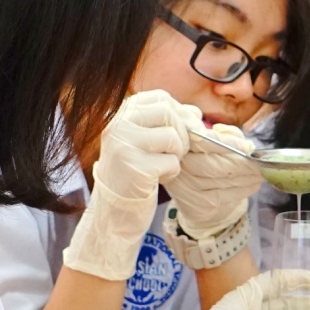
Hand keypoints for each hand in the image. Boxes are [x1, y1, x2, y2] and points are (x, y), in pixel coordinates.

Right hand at [62, 90, 189, 279]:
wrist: (113, 212)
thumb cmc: (134, 173)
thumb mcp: (145, 141)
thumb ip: (167, 122)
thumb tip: (196, 113)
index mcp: (119, 115)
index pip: (160, 97)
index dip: (180, 111)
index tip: (183, 128)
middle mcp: (117, 126)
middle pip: (169, 113)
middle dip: (182, 133)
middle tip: (177, 151)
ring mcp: (124, 146)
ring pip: (173, 137)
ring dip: (177, 154)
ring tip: (162, 166)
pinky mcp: (135, 168)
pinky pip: (172, 162)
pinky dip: (172, 173)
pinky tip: (156, 179)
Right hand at [166, 117, 262, 238]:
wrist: (196, 194)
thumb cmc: (208, 159)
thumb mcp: (215, 139)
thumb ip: (227, 134)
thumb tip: (242, 142)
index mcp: (181, 141)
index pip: (205, 142)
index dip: (229, 144)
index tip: (247, 147)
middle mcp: (178, 164)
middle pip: (215, 164)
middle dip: (243, 164)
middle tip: (260, 162)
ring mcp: (185, 185)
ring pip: (223, 180)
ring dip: (248, 176)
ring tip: (261, 172)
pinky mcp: (196, 203)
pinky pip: (226, 195)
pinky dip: (245, 189)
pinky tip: (255, 183)